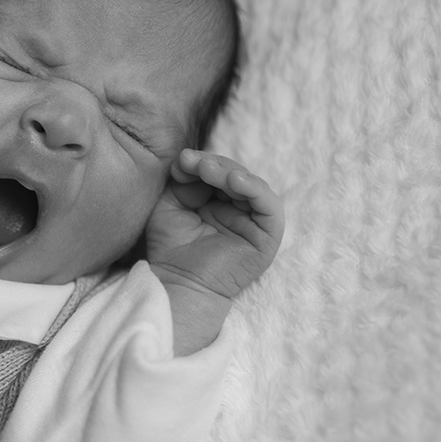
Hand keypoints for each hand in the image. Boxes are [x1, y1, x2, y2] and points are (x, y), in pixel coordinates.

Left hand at [147, 149, 283, 302]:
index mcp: (218, 202)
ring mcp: (254, 224)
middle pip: (236, 175)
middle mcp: (238, 211)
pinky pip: (270, 208)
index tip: (182, 160)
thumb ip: (183, 180)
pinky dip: (255, 189)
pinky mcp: (267, 238)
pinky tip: (235, 181)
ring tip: (207, 170)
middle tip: (193, 162)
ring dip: (231, 172)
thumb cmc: (170, 248)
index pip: (219, 172)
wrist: (176, 283)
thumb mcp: (171, 204)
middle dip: (215, 165)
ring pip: (253, 186)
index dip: (203, 162)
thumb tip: (190, 159)